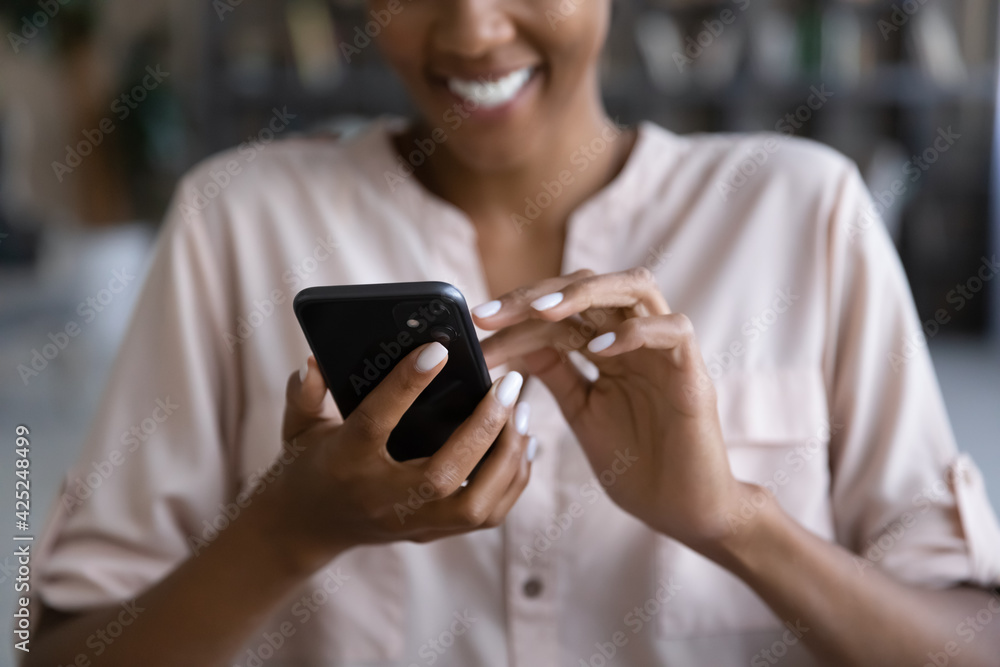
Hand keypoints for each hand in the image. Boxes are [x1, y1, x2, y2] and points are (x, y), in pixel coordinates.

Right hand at [261, 343, 533, 573]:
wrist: (309, 527)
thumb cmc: (310, 463)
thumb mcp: (299, 424)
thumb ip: (306, 392)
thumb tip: (315, 360)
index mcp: (345, 462)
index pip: (376, 421)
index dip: (407, 384)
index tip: (439, 349)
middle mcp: (381, 498)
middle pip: (442, 475)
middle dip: (484, 429)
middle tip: (510, 384)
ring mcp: (410, 523)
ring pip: (475, 506)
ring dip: (507, 457)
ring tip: (521, 411)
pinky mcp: (432, 533)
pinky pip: (487, 515)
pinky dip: (512, 479)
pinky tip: (522, 443)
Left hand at [474, 268, 748, 550]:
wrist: (682, 511)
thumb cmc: (636, 465)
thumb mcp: (582, 411)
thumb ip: (556, 372)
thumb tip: (513, 343)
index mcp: (609, 346)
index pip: (560, 312)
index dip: (514, 314)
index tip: (474, 327)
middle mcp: (637, 339)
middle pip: (590, 285)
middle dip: (537, 294)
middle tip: (489, 313)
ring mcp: (666, 352)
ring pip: (636, 287)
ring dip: (586, 293)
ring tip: (542, 312)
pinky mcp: (693, 373)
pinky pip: (674, 329)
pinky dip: (634, 332)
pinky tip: (597, 350)